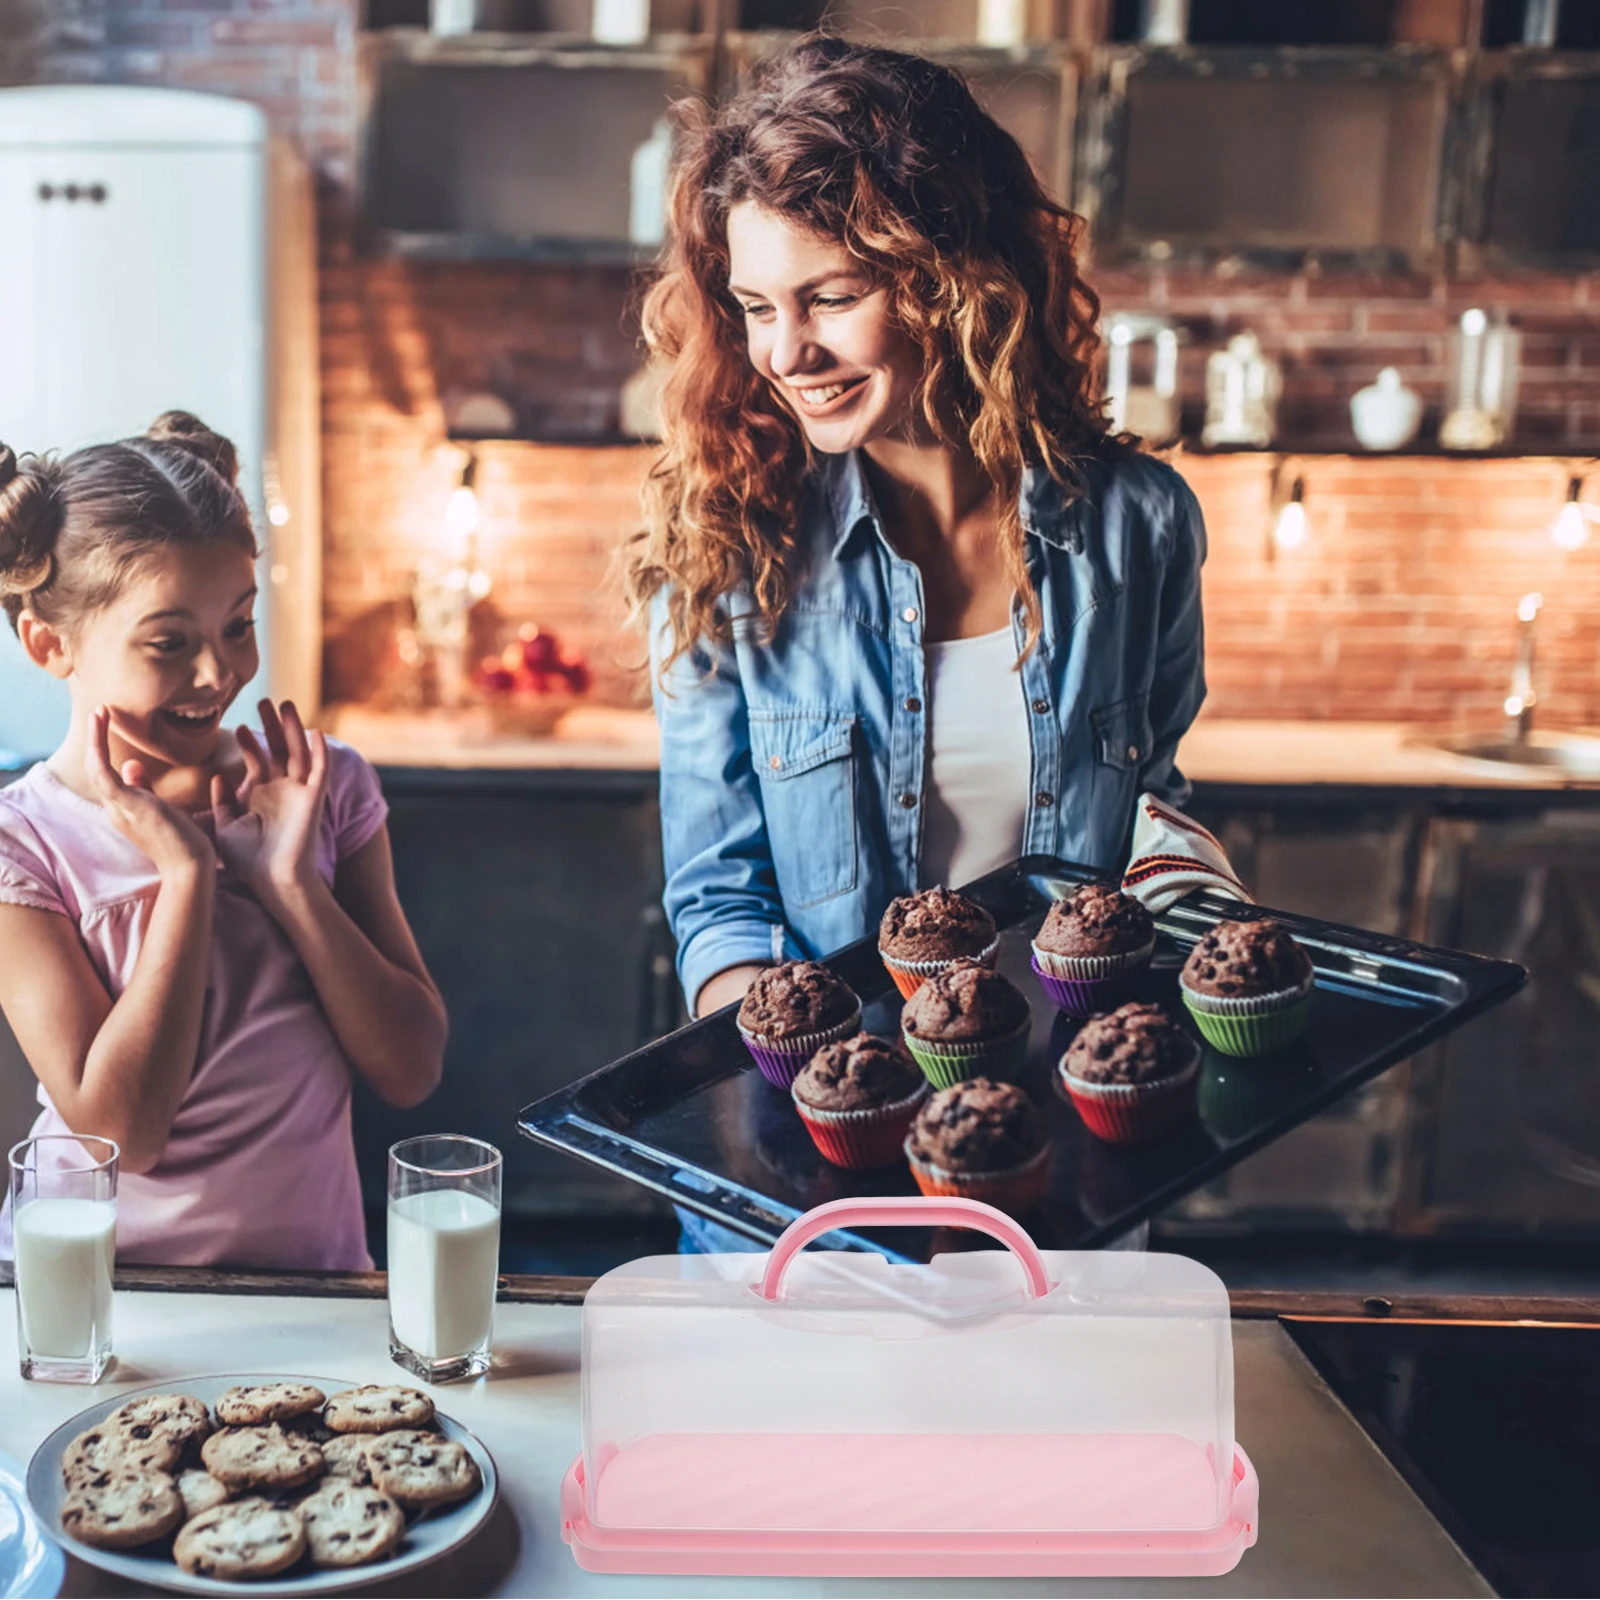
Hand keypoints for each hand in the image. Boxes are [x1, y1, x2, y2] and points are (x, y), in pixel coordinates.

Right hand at [85, 707, 214, 875]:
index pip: (110, 778)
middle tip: (101, 712)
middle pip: (99, 770)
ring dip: (95, 738)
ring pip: (96, 768)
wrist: (192, 867)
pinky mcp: (126, 804)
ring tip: (100, 712)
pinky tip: (100, 723)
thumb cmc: (186, 844)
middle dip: (97, 740)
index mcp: (127, 811)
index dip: (108, 753)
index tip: (113, 729)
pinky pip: (103, 772)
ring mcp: (119, 808)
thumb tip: (131, 764)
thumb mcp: (166, 810)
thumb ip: (146, 789)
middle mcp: (117, 810)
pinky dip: (98, 747)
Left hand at [211, 700, 328, 900]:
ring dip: (293, 729)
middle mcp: (281, 790)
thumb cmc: (247, 861)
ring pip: (299, 753)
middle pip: (279, 749)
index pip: (258, 761)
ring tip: (285, 704)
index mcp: (260, 795)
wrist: (271, 879)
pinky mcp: (313, 799)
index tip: (237, 726)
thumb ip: (220, 801)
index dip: (250, 743)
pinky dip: (320, 752)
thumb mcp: (224, 827)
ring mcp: (299, 793)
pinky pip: (320, 771)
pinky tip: (316, 733)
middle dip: (272, 725)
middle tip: (264, 701)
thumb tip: (217, 776)